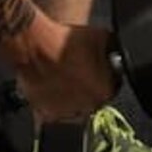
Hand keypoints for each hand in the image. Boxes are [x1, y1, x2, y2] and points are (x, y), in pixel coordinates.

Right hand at [0, 21, 116, 121]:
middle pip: (93, 99)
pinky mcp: (46, 115)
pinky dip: (55, 102)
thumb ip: (114, 50)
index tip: (96, 69)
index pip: (112, 88)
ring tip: (64, 78)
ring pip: (74, 108)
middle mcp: (87, 107)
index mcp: (105, 92)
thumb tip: (117, 53)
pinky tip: (53, 86)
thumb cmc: (63, 40)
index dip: (104, 76)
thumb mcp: (101, 36)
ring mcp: (66, 114)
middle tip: (78, 72)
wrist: (33, 44)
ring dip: (72, 97)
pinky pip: (54, 112)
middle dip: (88, 87)